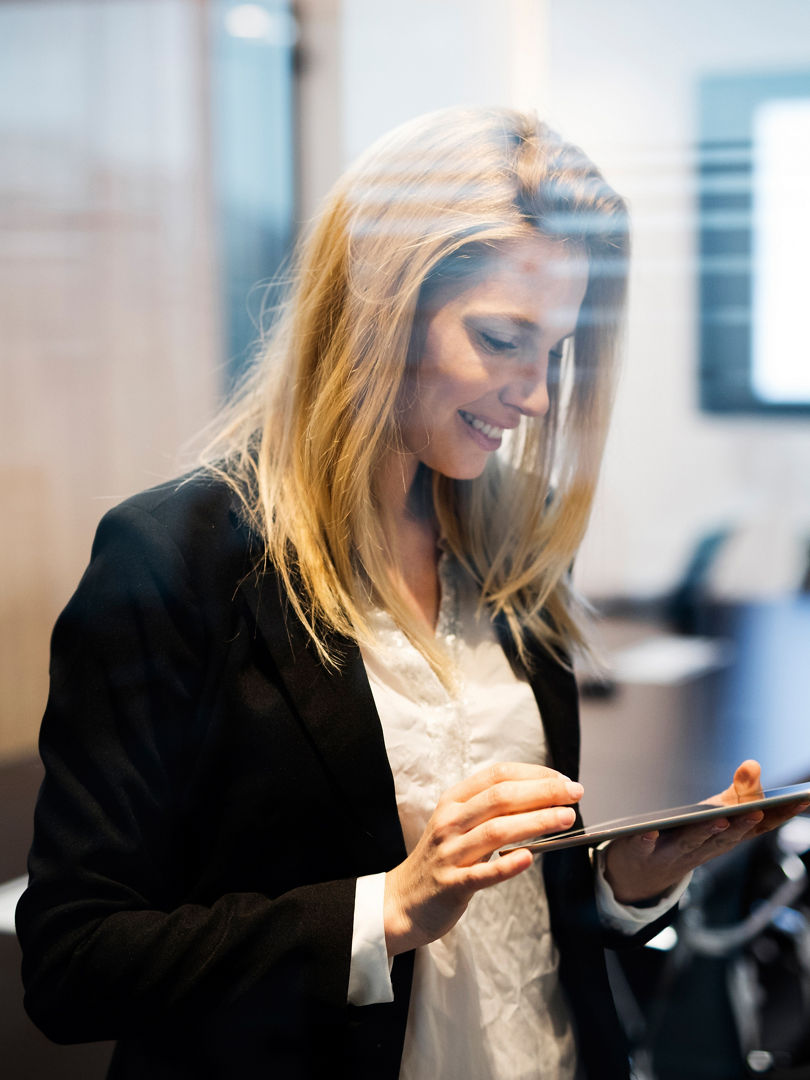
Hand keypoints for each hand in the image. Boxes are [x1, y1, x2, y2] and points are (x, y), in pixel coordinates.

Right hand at [384, 762, 582, 954]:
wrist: (403, 901)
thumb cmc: (441, 859)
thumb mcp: (459, 824)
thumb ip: (491, 810)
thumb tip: (542, 799)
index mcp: (454, 800)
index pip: (497, 775)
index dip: (534, 774)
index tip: (562, 780)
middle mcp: (450, 821)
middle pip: (501, 798)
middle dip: (542, 792)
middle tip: (575, 794)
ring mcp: (449, 852)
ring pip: (496, 830)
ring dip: (536, 821)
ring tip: (566, 819)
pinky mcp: (452, 884)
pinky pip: (482, 873)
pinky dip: (507, 865)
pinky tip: (529, 858)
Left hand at [604, 759, 809, 904]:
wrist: (645, 871)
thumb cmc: (690, 835)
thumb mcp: (716, 812)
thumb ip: (739, 791)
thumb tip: (753, 765)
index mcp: (725, 839)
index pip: (756, 828)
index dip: (779, 816)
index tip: (802, 799)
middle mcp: (704, 849)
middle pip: (725, 838)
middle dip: (743, 826)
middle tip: (758, 811)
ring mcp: (673, 853)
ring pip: (691, 844)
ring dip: (705, 833)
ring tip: (720, 818)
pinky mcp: (642, 852)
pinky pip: (644, 848)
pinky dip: (647, 840)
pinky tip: (650, 830)